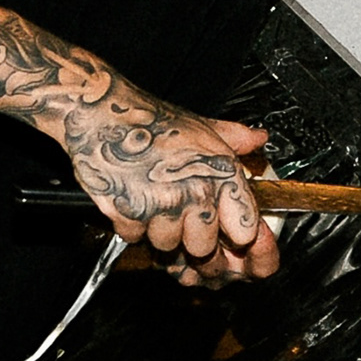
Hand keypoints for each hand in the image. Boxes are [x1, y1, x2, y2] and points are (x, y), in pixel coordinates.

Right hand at [65, 100, 279, 282]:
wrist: (101, 111)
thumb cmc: (151, 119)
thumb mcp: (201, 126)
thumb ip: (234, 138)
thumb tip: (258, 139)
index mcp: (219, 173)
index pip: (245, 231)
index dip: (234, 236)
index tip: (225, 231)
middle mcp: (195, 191)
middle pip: (203, 249)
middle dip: (190, 239)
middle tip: (177, 212)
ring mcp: (161, 205)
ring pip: (167, 246)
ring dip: (158, 231)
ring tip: (151, 198)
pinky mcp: (129, 213)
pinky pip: (135, 237)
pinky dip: (131, 224)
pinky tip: (131, 197)